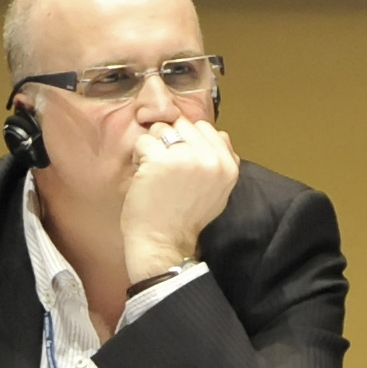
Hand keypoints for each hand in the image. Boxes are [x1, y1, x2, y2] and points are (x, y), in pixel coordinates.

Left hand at [114, 117, 238, 284]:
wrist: (164, 243)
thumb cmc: (186, 219)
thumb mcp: (219, 191)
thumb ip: (222, 161)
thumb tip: (219, 134)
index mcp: (228, 165)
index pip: (205, 128)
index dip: (187, 141)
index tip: (180, 163)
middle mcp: (211, 159)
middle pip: (182, 124)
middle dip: (169, 141)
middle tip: (165, 167)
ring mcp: (186, 158)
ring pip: (161, 129)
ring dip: (152, 147)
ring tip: (153, 171)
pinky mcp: (160, 160)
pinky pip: (143, 141)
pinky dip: (138, 157)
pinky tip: (143, 176)